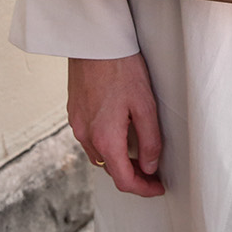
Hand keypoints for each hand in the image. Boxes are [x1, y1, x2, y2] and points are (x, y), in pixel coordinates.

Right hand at [67, 53, 164, 197]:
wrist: (94, 42)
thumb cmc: (121, 68)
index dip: (143, 189)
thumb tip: (151, 166)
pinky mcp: (74, 112)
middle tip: (154, 171)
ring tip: (139, 152)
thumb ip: (150, 140)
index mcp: (105, 138)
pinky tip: (120, 131)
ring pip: (99, 155)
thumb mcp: (145, 105)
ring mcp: (77, 124)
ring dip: (118, 160)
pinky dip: (106, 144)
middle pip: (110, 169)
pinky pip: (90, 138)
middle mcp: (86, 136)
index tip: (158, 187)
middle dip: (132, 175)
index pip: (124, 180)